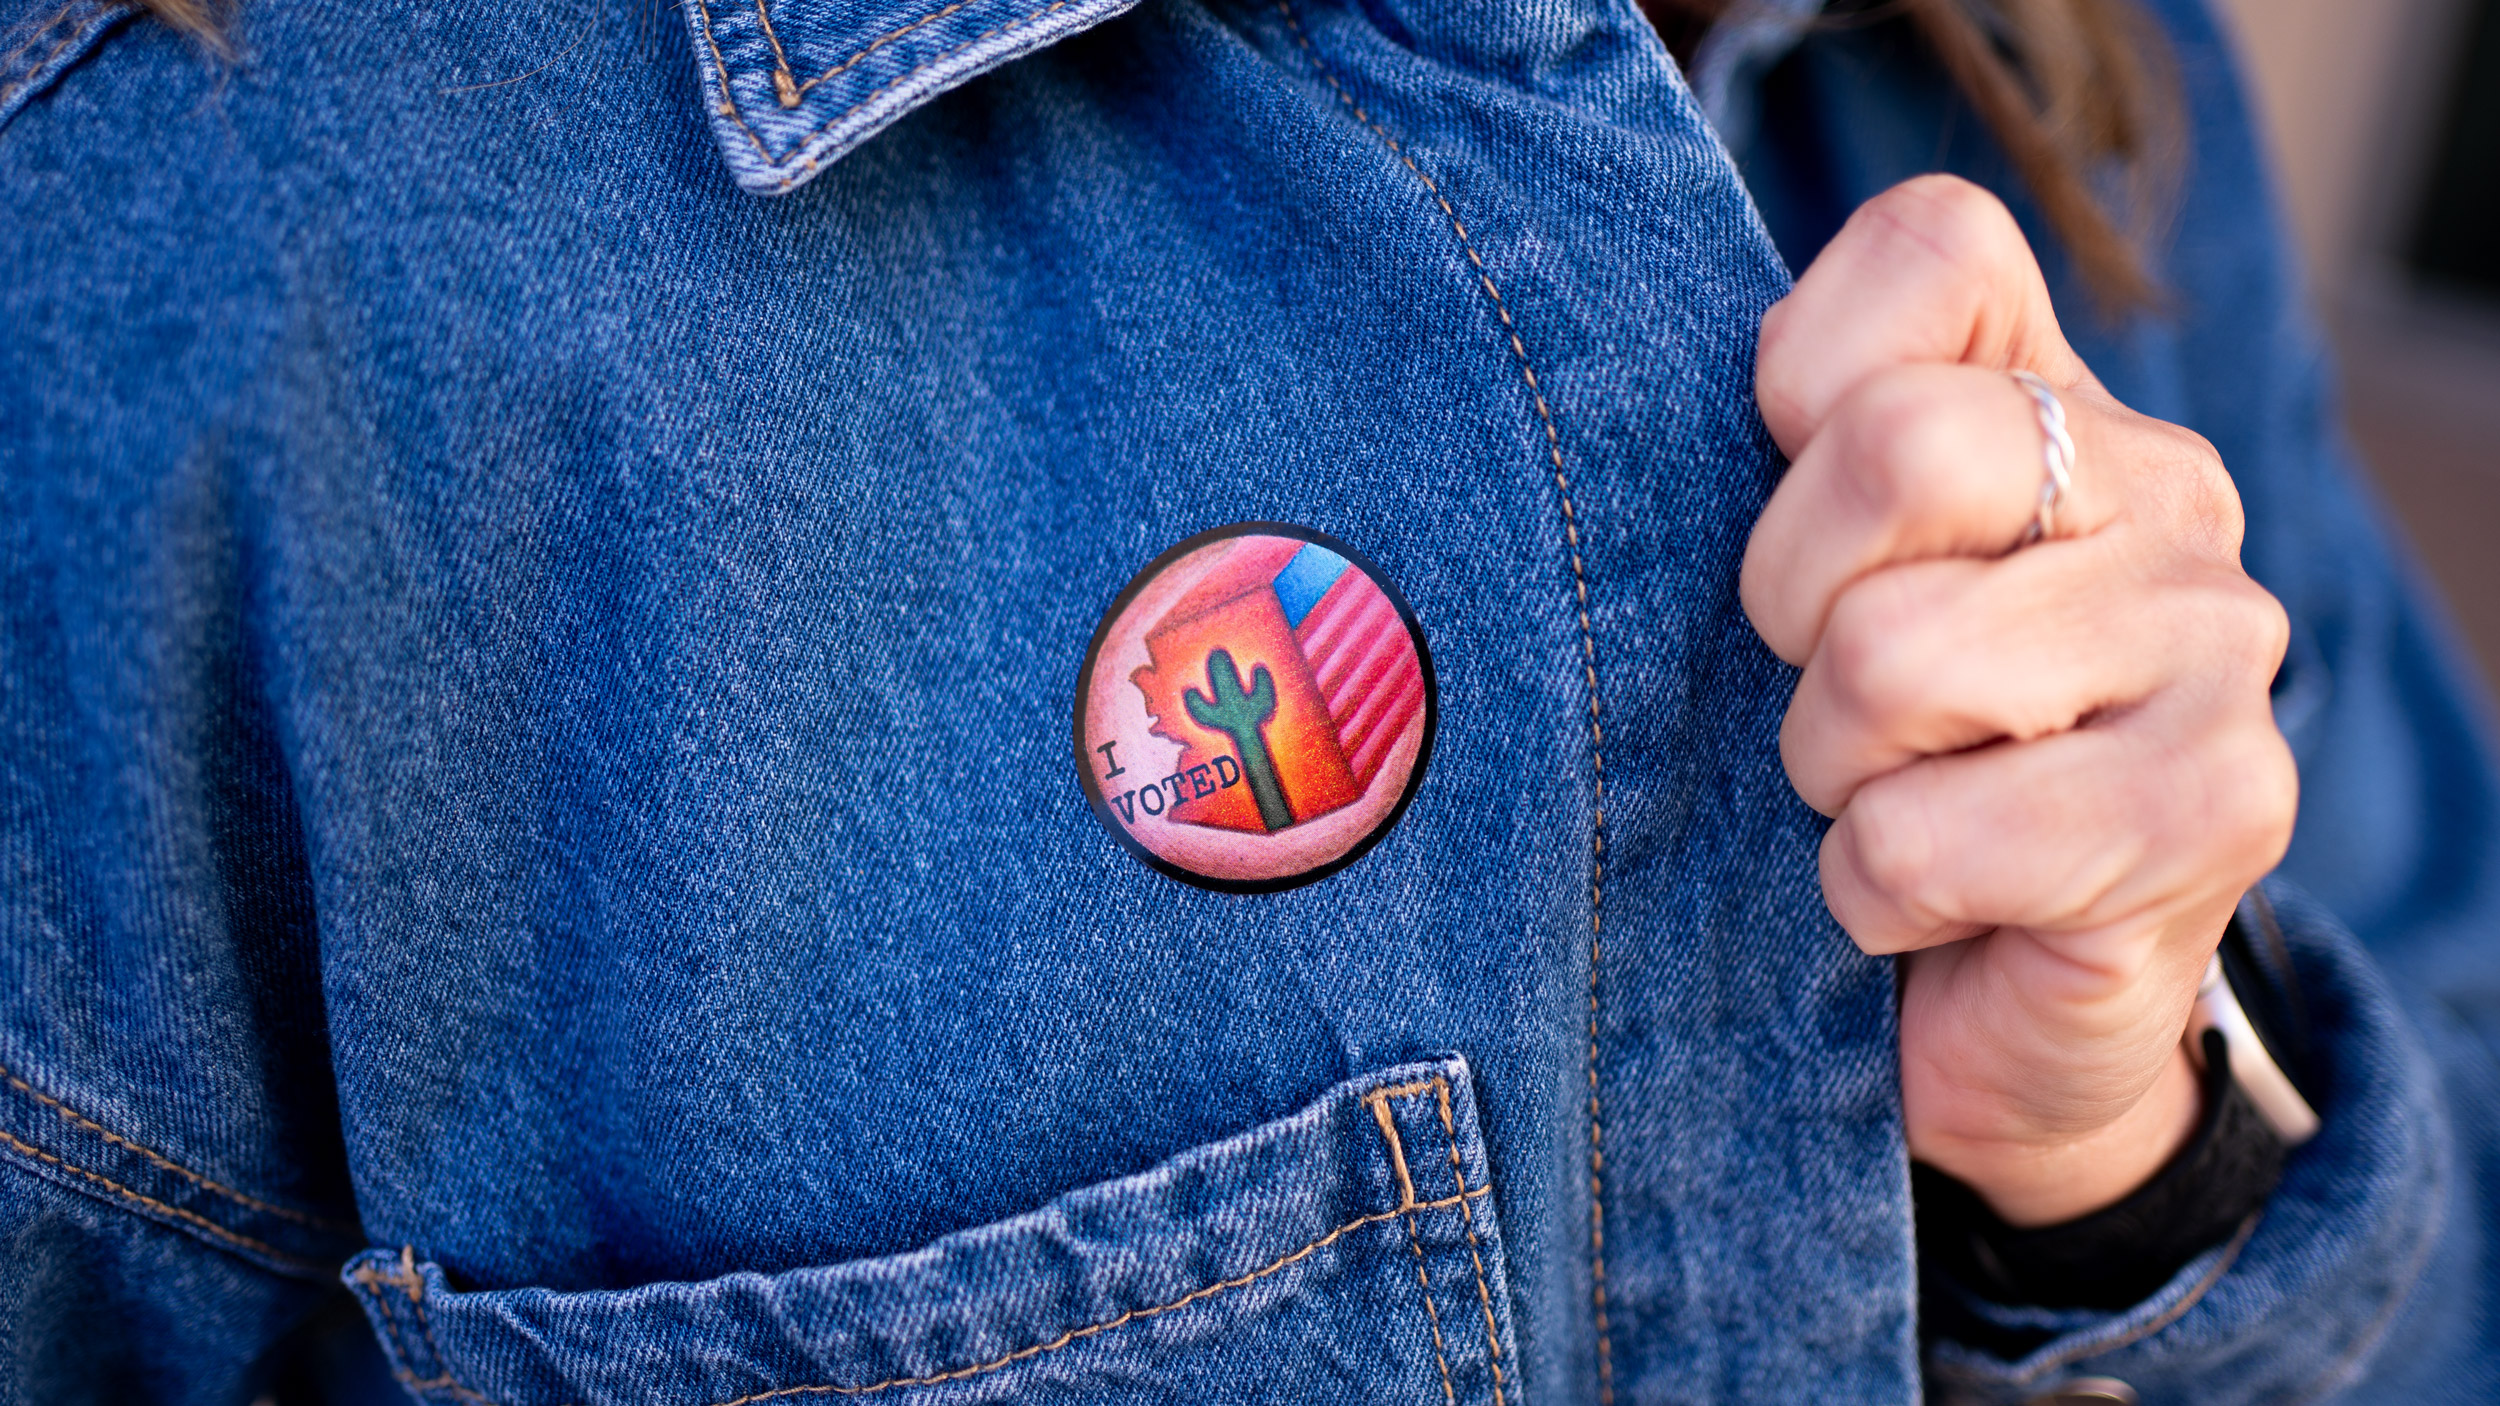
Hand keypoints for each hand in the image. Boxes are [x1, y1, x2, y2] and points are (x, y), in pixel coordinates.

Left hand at [1742, 176, 2297, 1226]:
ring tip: (1887, 799)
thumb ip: (1769, 460)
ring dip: (1830, 771)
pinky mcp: (2219, 809)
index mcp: (2055, 398)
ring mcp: (2215, 642)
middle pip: (1896, 446)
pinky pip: (1920, 838)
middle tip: (1825, 690)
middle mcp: (2167, 489)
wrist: (1989, 1003)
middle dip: (1788, 604)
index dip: (1795, 387)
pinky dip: (1873, 894)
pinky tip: (1940, 901)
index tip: (1800, 527)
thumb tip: (1648, 401)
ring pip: (1890, 655)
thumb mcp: (1804, 583)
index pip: (1932, 249)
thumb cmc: (1869, 762)